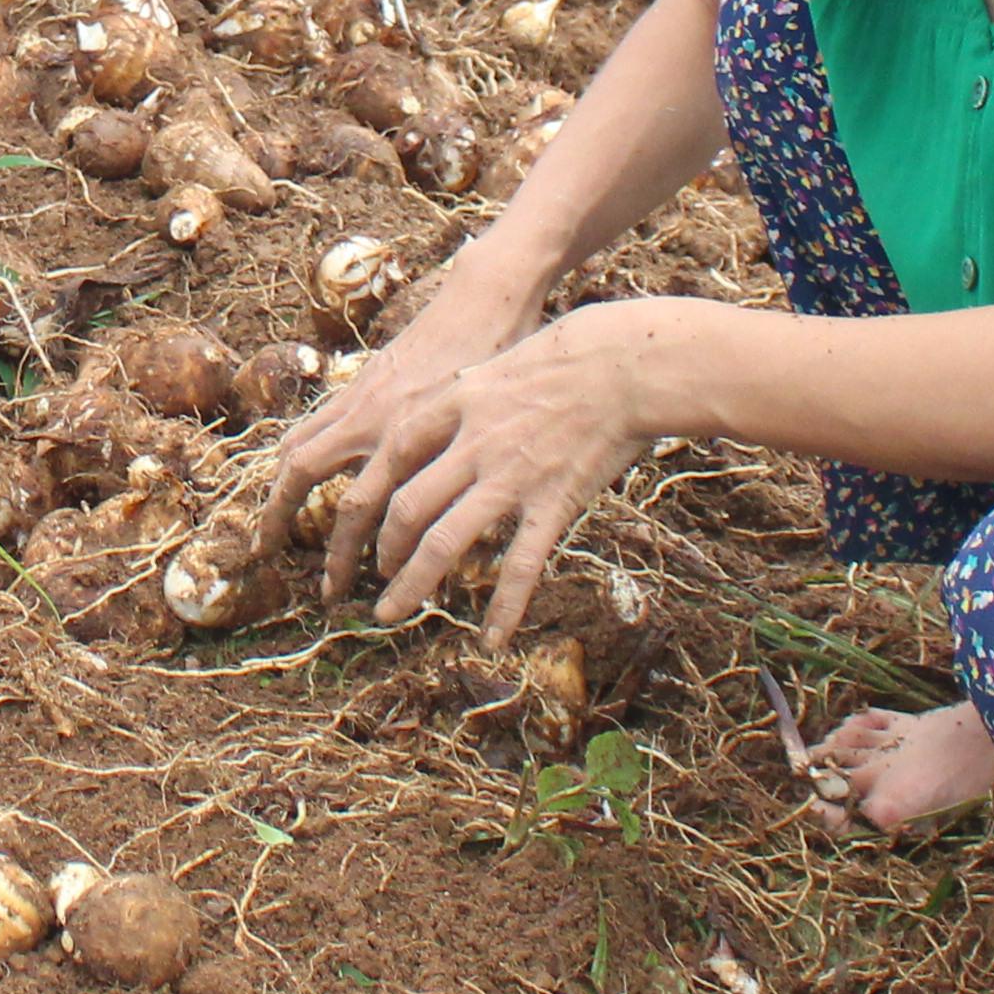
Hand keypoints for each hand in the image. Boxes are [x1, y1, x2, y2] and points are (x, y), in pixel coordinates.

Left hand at [265, 295, 664, 644]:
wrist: (626, 364)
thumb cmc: (572, 355)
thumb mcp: (501, 361)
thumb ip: (470, 391)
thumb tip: (454, 398)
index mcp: (456, 404)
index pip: (395, 453)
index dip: (373, 489)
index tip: (366, 518)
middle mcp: (472, 444)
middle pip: (406, 505)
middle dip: (382, 548)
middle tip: (377, 575)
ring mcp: (510, 476)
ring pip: (443, 541)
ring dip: (411, 583)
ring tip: (391, 613)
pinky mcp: (552, 502)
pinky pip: (520, 565)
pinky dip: (503, 607)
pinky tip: (492, 638)